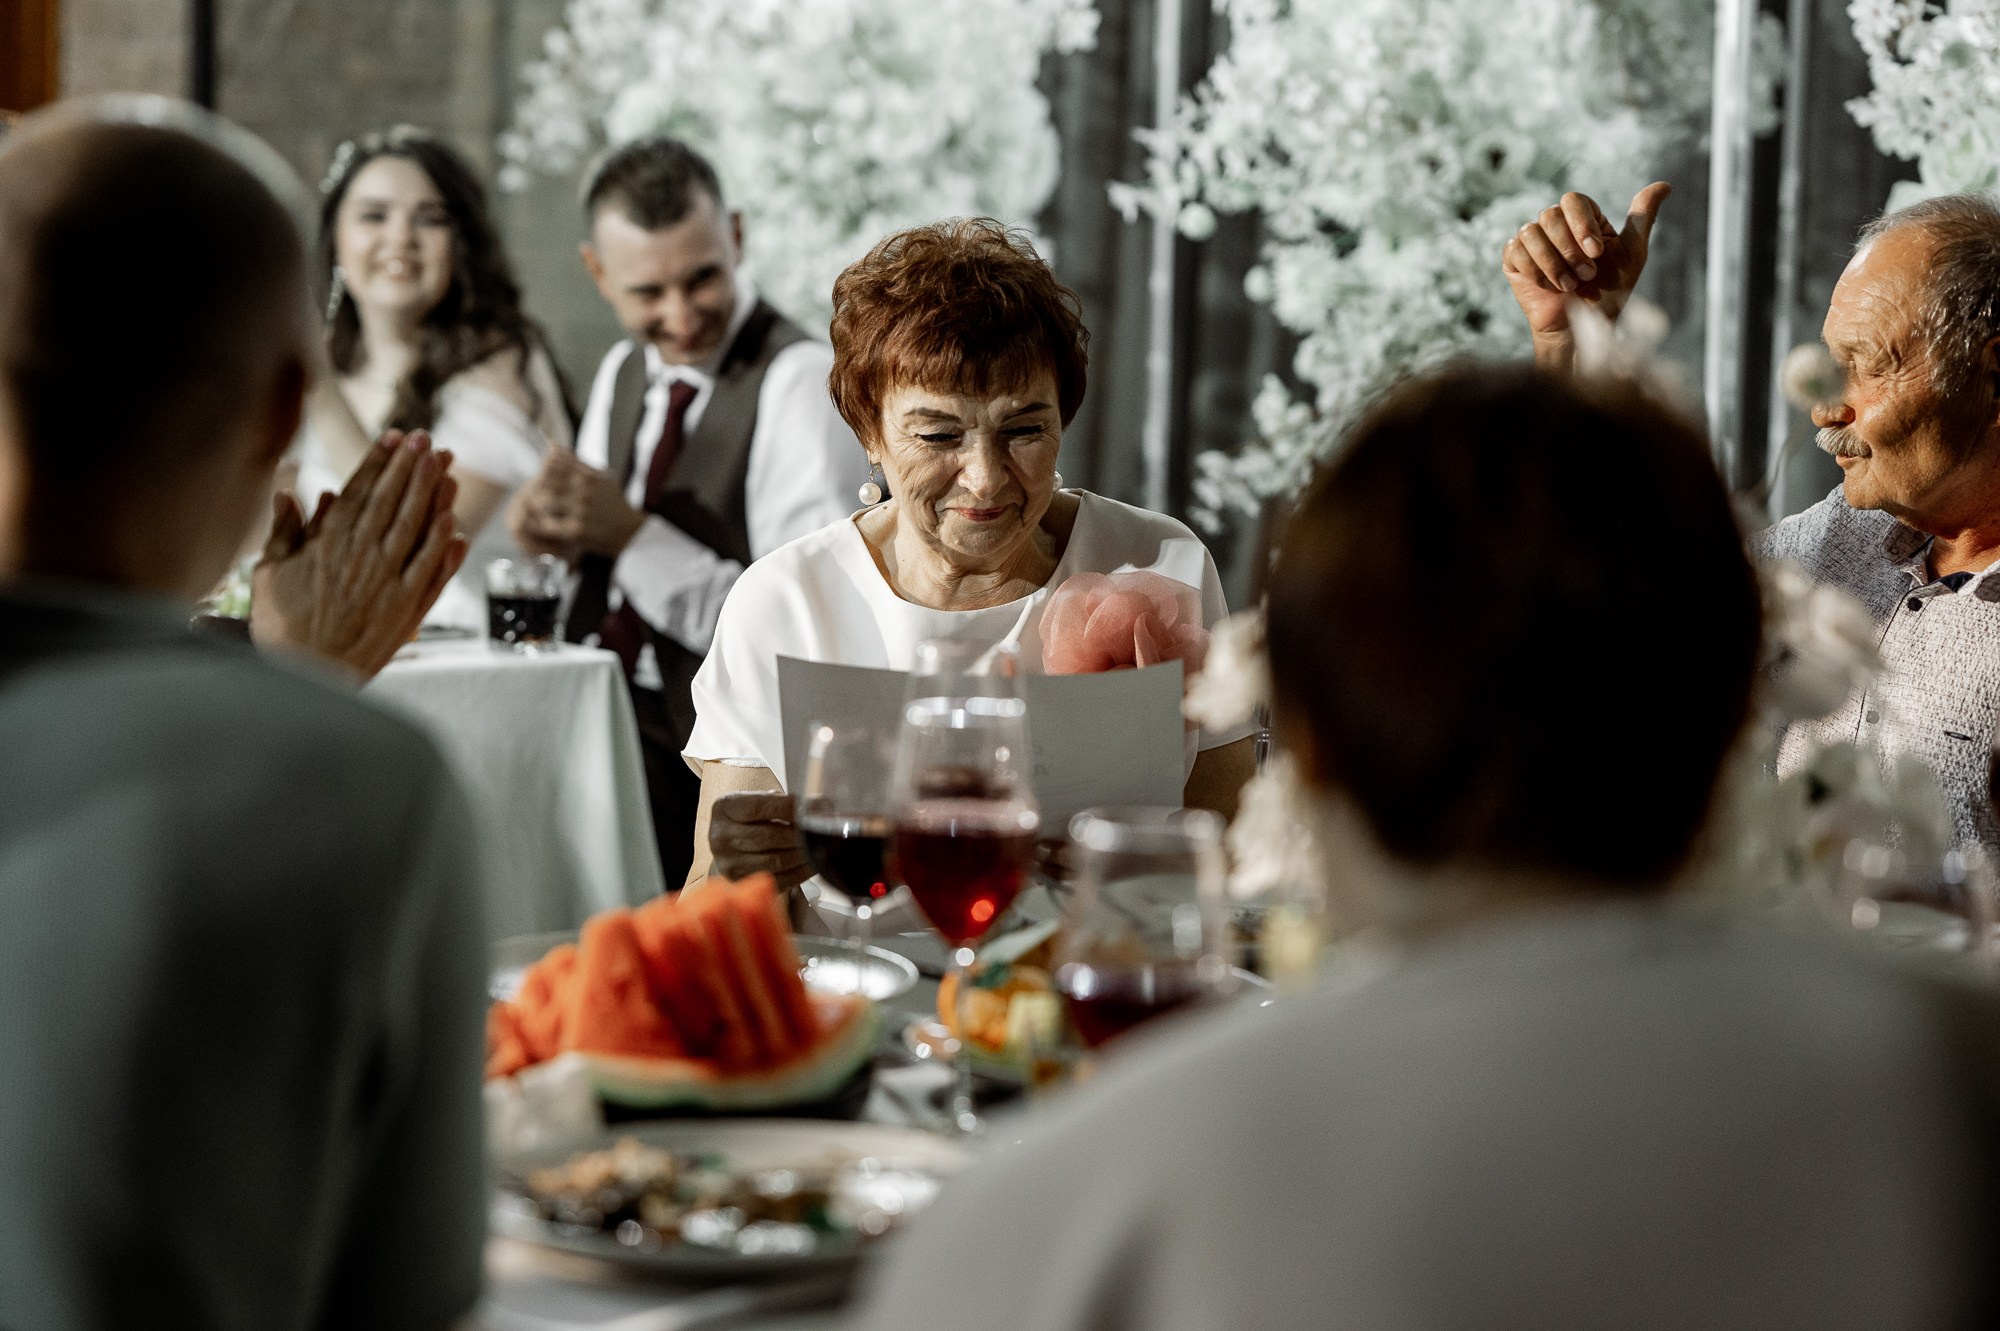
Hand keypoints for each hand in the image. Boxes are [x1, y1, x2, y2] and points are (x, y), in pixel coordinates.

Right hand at [251, 430, 468, 680]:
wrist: (302, 673)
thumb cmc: (281, 623)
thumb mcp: (270, 570)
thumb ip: (284, 530)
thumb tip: (289, 492)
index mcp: (328, 541)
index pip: (360, 491)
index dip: (379, 461)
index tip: (396, 436)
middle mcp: (362, 555)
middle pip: (392, 501)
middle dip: (411, 466)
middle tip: (428, 439)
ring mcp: (387, 581)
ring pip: (415, 528)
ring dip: (432, 494)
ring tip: (446, 465)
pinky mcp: (405, 608)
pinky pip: (429, 570)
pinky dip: (443, 545)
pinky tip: (455, 522)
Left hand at [511, 449, 645, 558]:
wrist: (630, 531)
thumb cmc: (613, 502)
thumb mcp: (601, 476)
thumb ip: (575, 461)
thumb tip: (550, 445)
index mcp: (588, 475)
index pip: (552, 465)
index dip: (542, 472)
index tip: (542, 481)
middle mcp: (584, 491)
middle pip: (545, 483)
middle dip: (536, 489)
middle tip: (535, 497)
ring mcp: (580, 511)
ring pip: (544, 503)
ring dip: (537, 506)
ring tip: (539, 510)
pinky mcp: (577, 530)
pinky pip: (549, 524)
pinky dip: (544, 524)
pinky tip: (547, 525)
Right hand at [706, 791, 810, 891]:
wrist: (730, 841)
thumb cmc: (751, 817)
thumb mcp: (757, 800)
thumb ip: (783, 802)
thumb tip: (819, 807)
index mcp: (725, 807)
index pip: (760, 807)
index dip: (791, 807)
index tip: (816, 805)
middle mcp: (721, 835)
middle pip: (769, 836)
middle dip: (801, 834)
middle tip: (822, 828)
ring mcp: (729, 862)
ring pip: (776, 860)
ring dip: (804, 854)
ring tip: (820, 846)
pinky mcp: (741, 882)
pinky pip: (777, 880)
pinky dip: (800, 873)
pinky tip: (812, 864)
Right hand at [1502, 182, 1669, 369]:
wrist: (1582, 328)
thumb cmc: (1608, 293)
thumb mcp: (1631, 253)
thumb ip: (1642, 217)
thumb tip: (1664, 185)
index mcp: (1582, 219)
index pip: (1572, 200)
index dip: (1581, 224)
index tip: (1596, 252)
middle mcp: (1555, 226)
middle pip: (1549, 215)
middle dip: (1569, 250)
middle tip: (1585, 275)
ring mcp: (1532, 242)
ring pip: (1530, 232)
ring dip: (1552, 263)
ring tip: (1568, 286)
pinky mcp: (1514, 260)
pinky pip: (1515, 251)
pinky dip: (1535, 271)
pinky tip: (1549, 287)